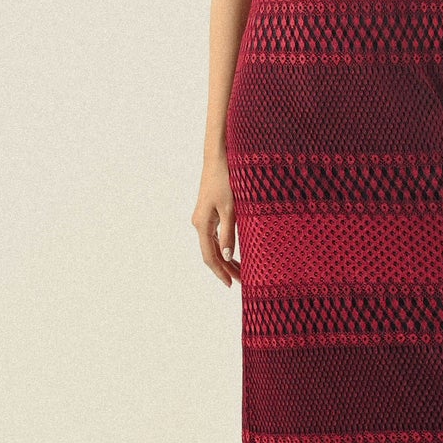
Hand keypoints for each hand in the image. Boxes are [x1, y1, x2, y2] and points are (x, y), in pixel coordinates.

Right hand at [192, 158, 240, 286]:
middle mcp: (200, 223)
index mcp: (202, 224)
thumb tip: (228, 256)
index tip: (230, 284)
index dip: (220, 272)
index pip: (210, 256)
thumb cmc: (225, 180)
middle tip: (242, 281)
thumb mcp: (231, 208)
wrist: (218, 158)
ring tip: (241, 270)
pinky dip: (226, 246)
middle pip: (212, 253)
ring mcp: (204, 218)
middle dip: (226, 268)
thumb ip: (229, 233)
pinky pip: (216, 235)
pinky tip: (236, 252)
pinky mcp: (209, 212)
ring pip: (214, 245)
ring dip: (227, 258)